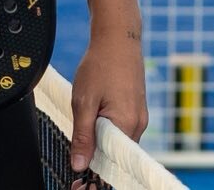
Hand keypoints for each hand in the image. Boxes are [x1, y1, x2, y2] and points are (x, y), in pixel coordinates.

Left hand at [68, 26, 148, 171]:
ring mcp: (139, 116)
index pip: (112, 163)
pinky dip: (106, 132)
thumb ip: (83, 136)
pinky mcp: (136, 109)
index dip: (95, 175)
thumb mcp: (84, 102)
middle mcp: (138, 123)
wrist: (118, 37)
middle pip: (115, 154)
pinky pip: (121, 129)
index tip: (78, 183)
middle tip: (75, 167)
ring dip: (100, 145)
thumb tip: (80, 165)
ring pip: (117, 141)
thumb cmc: (101, 65)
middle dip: (96, 162)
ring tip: (82, 142)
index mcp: (126, 124)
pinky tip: (93, 124)